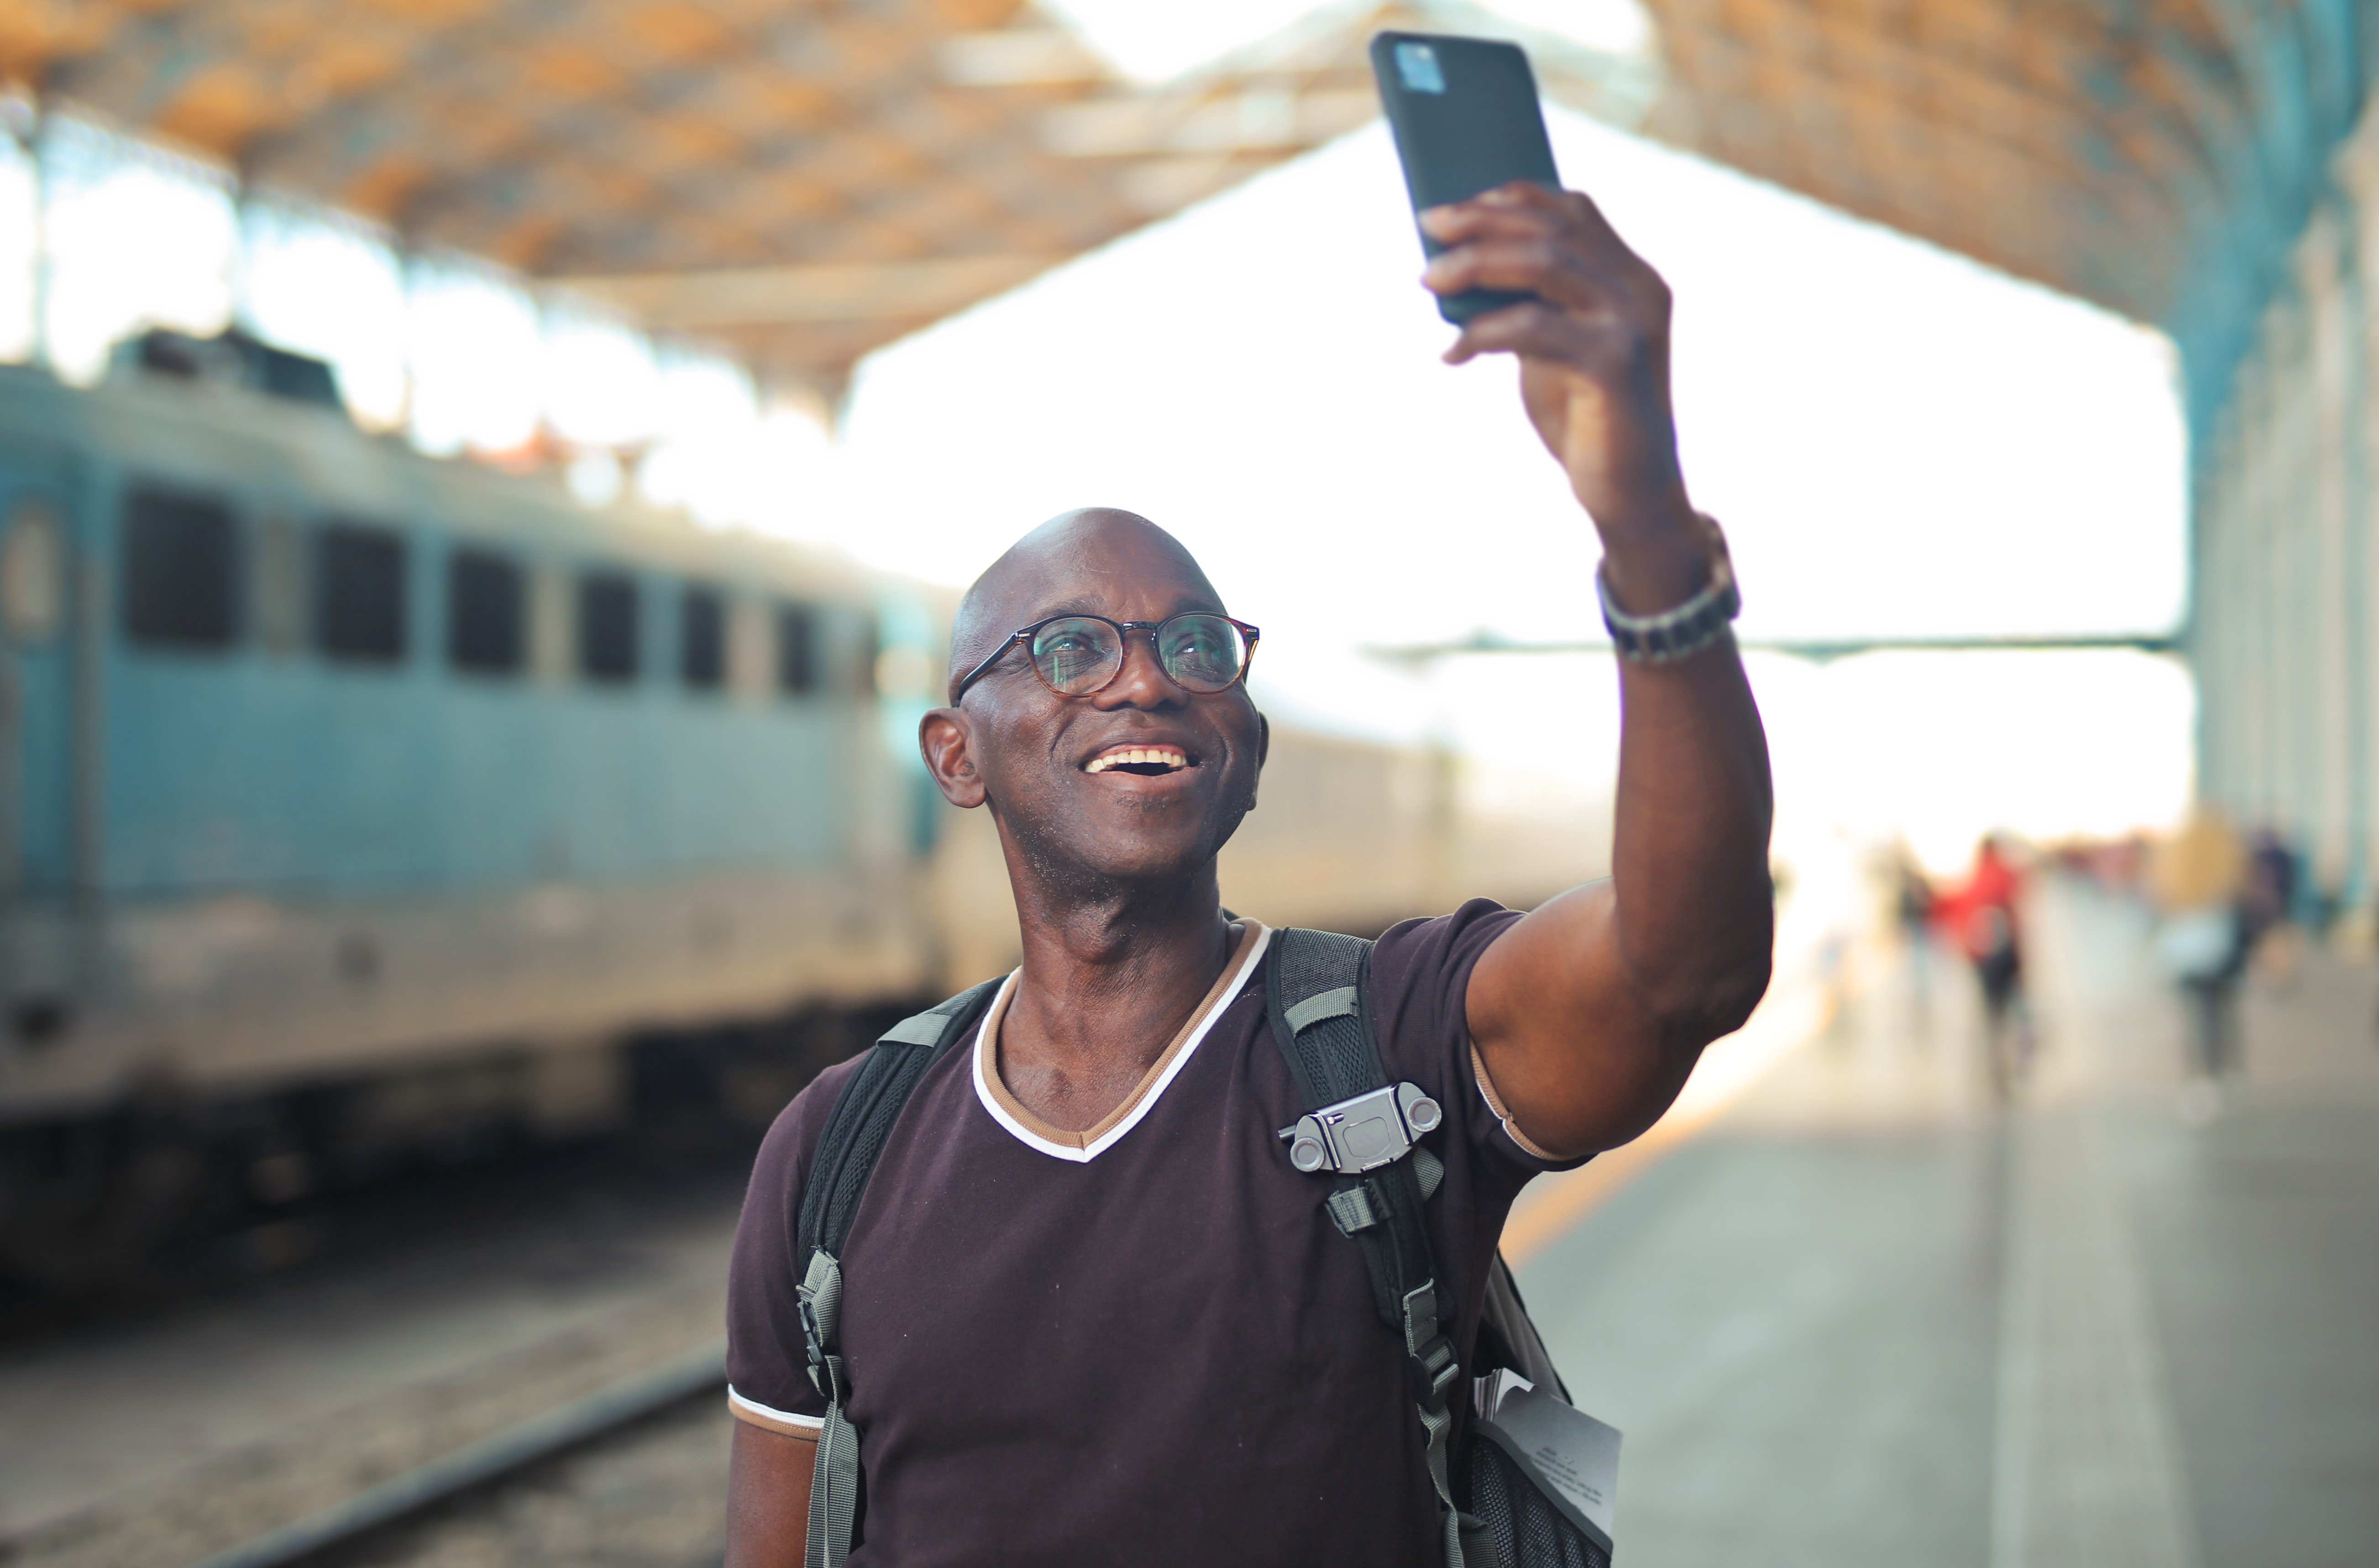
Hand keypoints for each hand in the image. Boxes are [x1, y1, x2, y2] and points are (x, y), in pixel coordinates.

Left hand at [1423, 183, 1702, 606]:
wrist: (1630, 493)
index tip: (1455, 205)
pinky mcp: (1614, 365)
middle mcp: (1638, 288)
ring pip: (1545, 263)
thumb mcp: (1555, 346)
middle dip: (1482, 220)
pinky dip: (1484, 333)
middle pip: (1552, 227)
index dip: (1512, 196)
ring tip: (1428, 281)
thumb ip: (1530, 302)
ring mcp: (1630, 323)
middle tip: (1427, 228)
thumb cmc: (1586, 418)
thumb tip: (1460, 269)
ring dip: (1476, 264)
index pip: (1573, 209)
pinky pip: (1535, 328)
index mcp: (1629, 276)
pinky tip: (1452, 354)